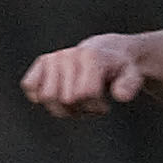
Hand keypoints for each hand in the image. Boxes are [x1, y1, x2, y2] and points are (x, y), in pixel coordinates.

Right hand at [21, 34, 146, 117]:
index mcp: (91, 58)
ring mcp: (54, 58)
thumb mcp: (133, 76)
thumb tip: (120, 96)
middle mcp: (69, 55)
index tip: (104, 106)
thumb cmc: (121, 69)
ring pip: (46, 97)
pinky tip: (58, 95)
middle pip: (65, 100)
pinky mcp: (42, 62)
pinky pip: (29, 85)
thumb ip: (130, 86)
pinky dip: (39, 96)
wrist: (108, 53)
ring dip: (62, 108)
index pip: (84, 94)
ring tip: (76, 102)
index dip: (95, 107)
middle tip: (92, 105)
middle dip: (81, 110)